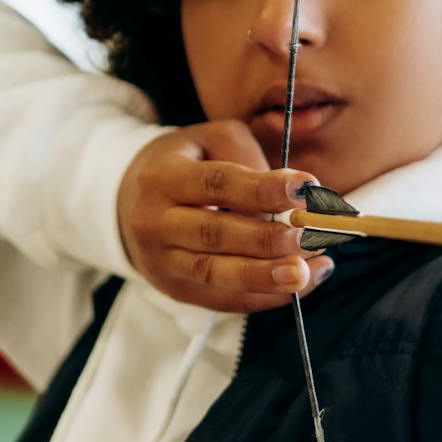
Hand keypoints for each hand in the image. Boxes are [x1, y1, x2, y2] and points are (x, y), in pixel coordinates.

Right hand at [115, 119, 334, 312]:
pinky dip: (267, 297)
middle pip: (214, 234)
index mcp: (162, 178)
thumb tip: (286, 199)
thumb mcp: (211, 141)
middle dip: (267, 239)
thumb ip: (247, 159)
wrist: (130, 203)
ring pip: (216, 275)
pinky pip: (224, 300)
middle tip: (311, 235)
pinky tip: (304, 283)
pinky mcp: (178, 290)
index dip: (263, 188)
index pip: (216, 184)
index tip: (307, 188)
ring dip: (267, 277)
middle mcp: (155, 223)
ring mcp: (163, 263)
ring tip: (307, 271)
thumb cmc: (186, 164)